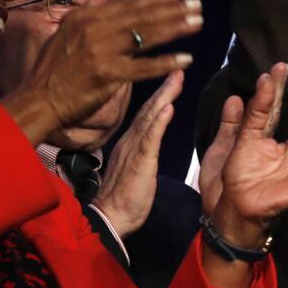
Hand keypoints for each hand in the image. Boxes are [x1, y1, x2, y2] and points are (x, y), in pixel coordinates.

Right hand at [2, 0, 199, 143]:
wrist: (38, 100)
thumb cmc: (53, 70)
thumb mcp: (65, 32)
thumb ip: (88, 10)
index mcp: (84, 17)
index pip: (127, 4)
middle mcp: (93, 28)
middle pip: (141, 16)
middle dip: (172, 9)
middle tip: (196, 4)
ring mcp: (100, 51)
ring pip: (146, 36)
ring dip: (176, 28)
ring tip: (198, 22)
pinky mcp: (107, 74)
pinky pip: (144, 67)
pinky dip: (166, 62)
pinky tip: (186, 59)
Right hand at [91, 70, 181, 235]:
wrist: (110, 217)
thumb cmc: (123, 198)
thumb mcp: (136, 169)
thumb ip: (141, 153)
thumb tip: (147, 144)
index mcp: (131, 143)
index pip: (147, 115)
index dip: (160, 96)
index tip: (172, 79)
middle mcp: (131, 141)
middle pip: (149, 110)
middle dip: (164, 88)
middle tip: (178, 69)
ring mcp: (134, 149)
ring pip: (150, 118)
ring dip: (164, 97)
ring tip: (176, 78)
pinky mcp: (140, 162)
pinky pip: (150, 139)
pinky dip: (159, 122)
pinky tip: (168, 108)